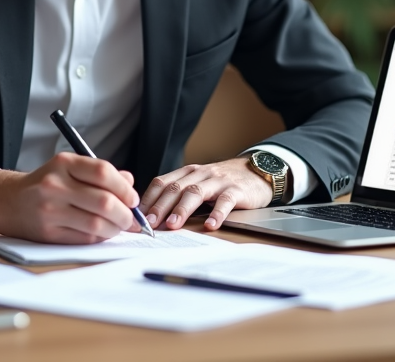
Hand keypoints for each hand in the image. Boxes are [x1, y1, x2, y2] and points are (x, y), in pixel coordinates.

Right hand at [0, 153, 142, 243]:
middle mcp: (55, 185)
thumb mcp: (68, 168)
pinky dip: (100, 237)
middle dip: (125, 213)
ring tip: (118, 226)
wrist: (6, 201)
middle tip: (131, 218)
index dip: (124, 188)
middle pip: (104, 201)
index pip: (103, 172)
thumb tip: (130, 182)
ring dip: (115, 228)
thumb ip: (99, 173)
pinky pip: (84, 238)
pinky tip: (102, 233)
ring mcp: (50, 210)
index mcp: (63, 163)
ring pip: (96, 224)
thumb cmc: (44, 184)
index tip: (133, 198)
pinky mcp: (48, 233)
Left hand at [139, 157, 273, 231]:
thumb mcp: (199, 183)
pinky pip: (225, 201)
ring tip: (173, 224)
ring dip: (182, 209)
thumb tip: (153, 218)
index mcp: (187, 173)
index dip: (148, 200)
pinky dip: (217, 214)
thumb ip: (180, 195)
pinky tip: (210, 225)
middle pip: (175, 188)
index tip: (137, 218)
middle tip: (149, 224)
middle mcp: (200, 174)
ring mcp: (218, 181)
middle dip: (160, 206)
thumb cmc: (223, 182)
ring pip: (196, 192)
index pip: (162, 183)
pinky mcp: (236, 190)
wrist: (257, 170)